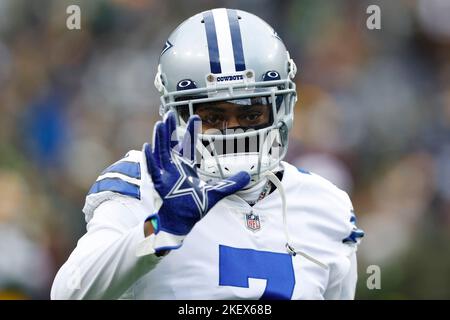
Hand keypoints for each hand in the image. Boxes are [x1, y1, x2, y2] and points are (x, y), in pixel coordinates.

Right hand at [143, 112, 249, 252]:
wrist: (183, 221)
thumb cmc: (194, 206)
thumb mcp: (217, 191)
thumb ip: (232, 183)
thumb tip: (248, 176)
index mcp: (186, 167)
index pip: (188, 145)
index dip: (191, 131)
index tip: (196, 117)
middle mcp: (175, 168)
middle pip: (171, 144)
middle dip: (171, 129)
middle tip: (170, 113)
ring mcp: (166, 175)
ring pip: (161, 152)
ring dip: (160, 139)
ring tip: (160, 124)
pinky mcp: (160, 184)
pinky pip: (153, 169)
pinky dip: (150, 159)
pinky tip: (148, 146)